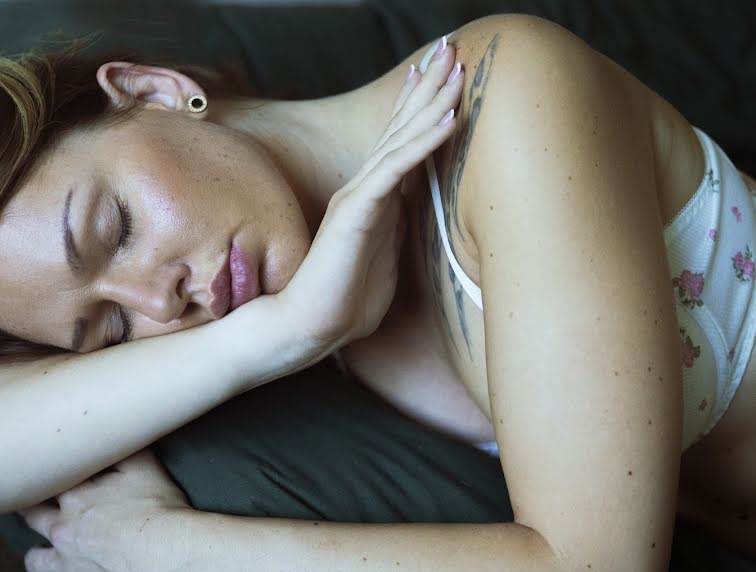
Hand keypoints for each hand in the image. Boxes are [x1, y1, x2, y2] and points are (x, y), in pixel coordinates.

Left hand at [20, 450, 193, 571]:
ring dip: (41, 553)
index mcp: (75, 498)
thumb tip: (113, 433)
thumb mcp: (145, 467)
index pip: (47, 482)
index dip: (48, 478)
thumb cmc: (158, 511)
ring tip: (51, 549)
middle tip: (34, 507)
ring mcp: (68, 566)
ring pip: (35, 560)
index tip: (47, 475)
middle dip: (31, 511)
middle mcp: (63, 532)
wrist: (168, 558)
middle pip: (31, 519)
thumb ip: (124, 450)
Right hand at [277, 41, 463, 351]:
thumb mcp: (385, 257)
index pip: (400, 144)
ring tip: (457, 66)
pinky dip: (425, 140)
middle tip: (450, 48)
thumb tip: (414, 209)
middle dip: (428, 87)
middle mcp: (366, 188)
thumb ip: (398, 228)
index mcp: (374, 200)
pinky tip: (450, 115)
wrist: (310, 327)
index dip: (419, 108)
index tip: (441, 78)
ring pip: (402, 138)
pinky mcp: (359, 210)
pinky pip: (398, 167)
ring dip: (432, 101)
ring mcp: (361, 196)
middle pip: (401, 128)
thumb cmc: (346, 300)